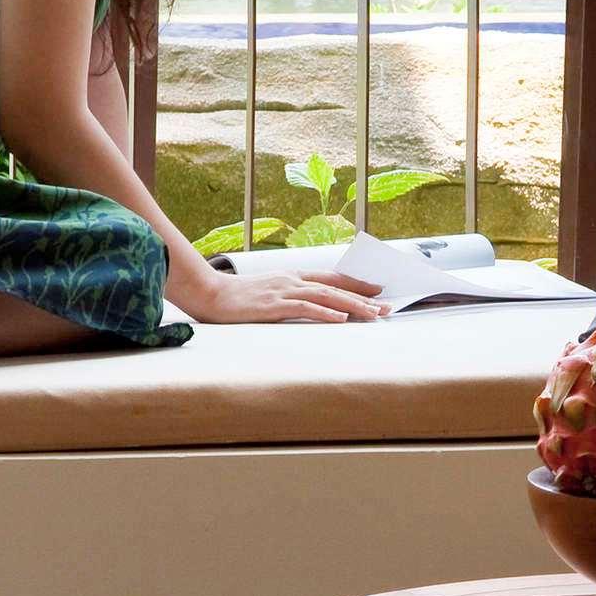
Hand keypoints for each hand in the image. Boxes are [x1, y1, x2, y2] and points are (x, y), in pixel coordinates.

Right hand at [183, 269, 389, 325]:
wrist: (208, 293)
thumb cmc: (235, 298)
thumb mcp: (266, 293)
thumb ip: (287, 297)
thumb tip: (305, 307)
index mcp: (291, 276)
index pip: (330, 278)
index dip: (355, 284)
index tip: (377, 291)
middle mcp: (292, 280)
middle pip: (335, 287)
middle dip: (363, 298)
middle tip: (386, 308)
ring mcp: (283, 290)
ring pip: (326, 295)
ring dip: (352, 305)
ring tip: (373, 314)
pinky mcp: (274, 304)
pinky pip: (305, 307)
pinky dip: (325, 312)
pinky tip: (341, 318)